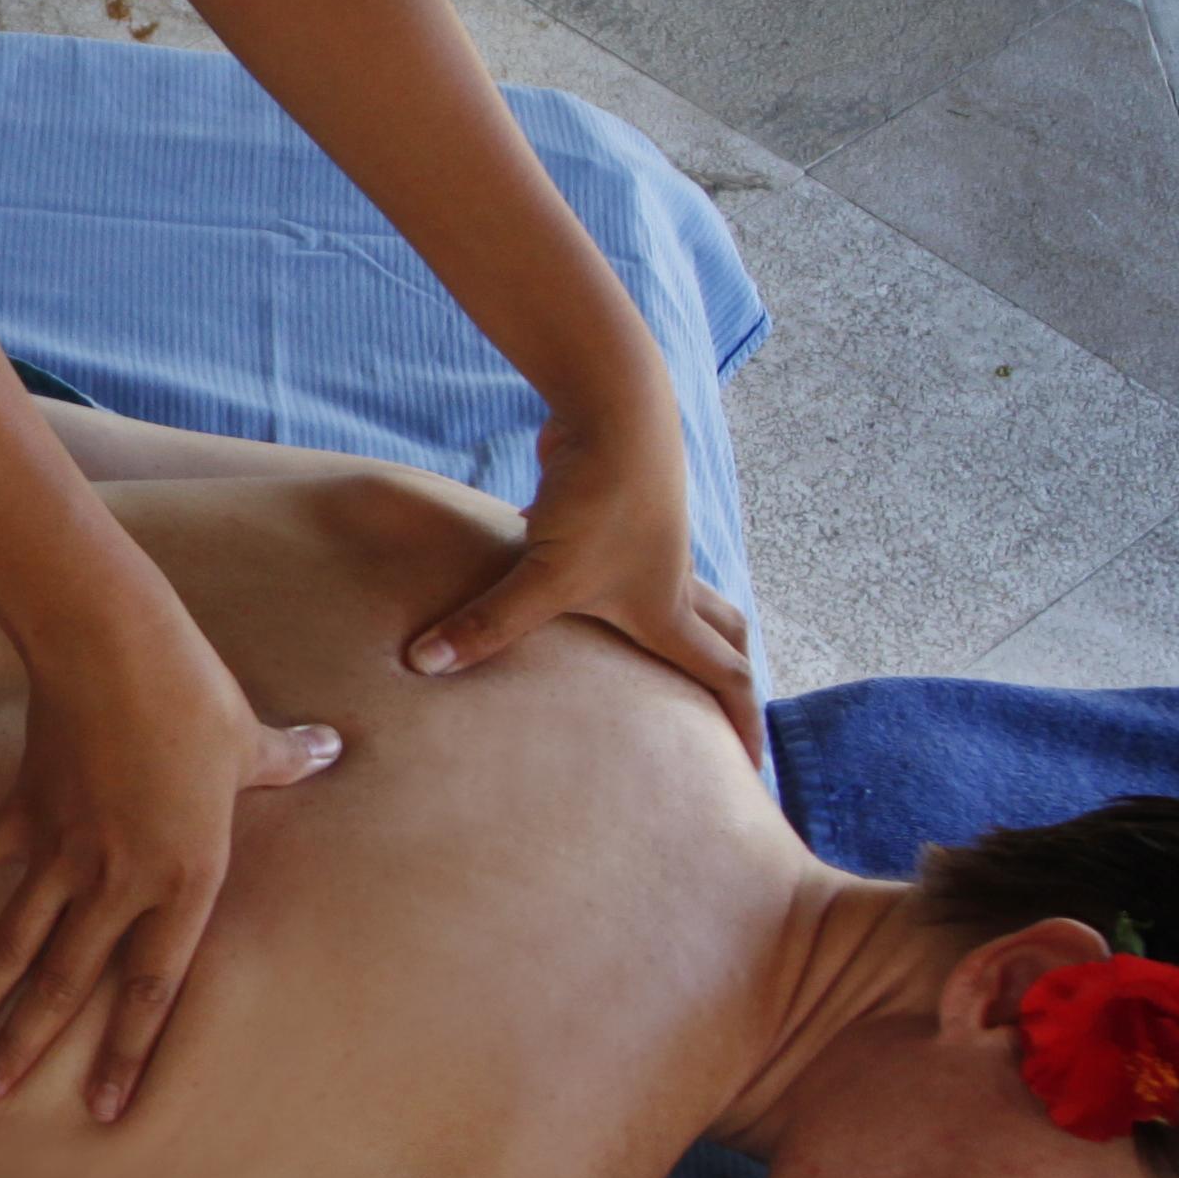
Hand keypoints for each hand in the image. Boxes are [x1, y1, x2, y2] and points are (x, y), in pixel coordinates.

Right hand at [0, 595, 342, 1124]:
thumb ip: (288, 759)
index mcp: (184, 878)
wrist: (118, 649)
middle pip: (66, 983)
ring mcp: (63, 851)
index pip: (153, 986)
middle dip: (26, 1046)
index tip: (104, 1108)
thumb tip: (332, 748)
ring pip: (14, 943)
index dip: (127, 1051)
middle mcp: (119, 881)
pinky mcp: (23, 811)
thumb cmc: (195, 699)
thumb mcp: (252, 740)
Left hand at [407, 415, 762, 761]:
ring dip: (680, 629)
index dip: (742, 725)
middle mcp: (669, 580)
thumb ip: (488, 625)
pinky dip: (620, 586)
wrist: (613, 406)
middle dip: (727, 679)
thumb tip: (425, 667)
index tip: (754, 771)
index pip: (725, 676)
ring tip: (649, 663)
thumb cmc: (599, 495)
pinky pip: (627, 562)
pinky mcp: (620, 512)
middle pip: (723, 635)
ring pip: (681, 597)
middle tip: (718, 720)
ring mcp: (650, 543)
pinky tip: (575, 591)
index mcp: (666, 610)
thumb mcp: (542, 572)